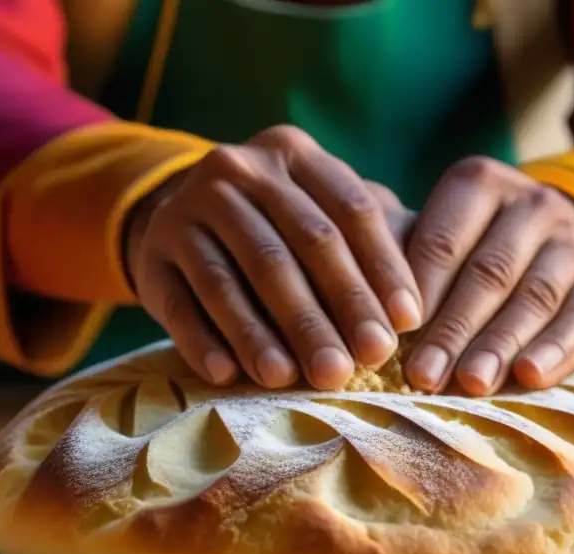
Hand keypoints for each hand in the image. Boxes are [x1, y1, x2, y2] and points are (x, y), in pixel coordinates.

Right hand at [126, 125, 423, 390]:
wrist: (180, 213)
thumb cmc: (278, 226)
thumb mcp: (321, 212)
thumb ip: (371, 241)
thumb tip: (421, 309)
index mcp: (294, 153)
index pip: (349, 212)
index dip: (381, 269)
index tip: (405, 326)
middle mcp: (238, 170)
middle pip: (295, 247)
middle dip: (330, 311)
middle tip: (357, 366)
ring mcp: (187, 208)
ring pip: (234, 277)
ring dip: (263, 334)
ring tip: (291, 380)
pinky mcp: (152, 252)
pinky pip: (181, 302)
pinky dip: (203, 341)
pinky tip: (227, 376)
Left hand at [403, 157, 573, 394]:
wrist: (555, 245)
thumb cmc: (469, 249)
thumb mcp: (436, 235)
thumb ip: (399, 260)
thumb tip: (358, 309)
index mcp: (480, 184)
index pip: (443, 240)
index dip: (418, 291)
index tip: (391, 336)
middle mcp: (533, 205)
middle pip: (489, 273)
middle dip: (453, 329)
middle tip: (422, 375)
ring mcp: (573, 246)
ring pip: (535, 298)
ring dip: (500, 345)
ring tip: (471, 385)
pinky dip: (554, 351)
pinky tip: (529, 377)